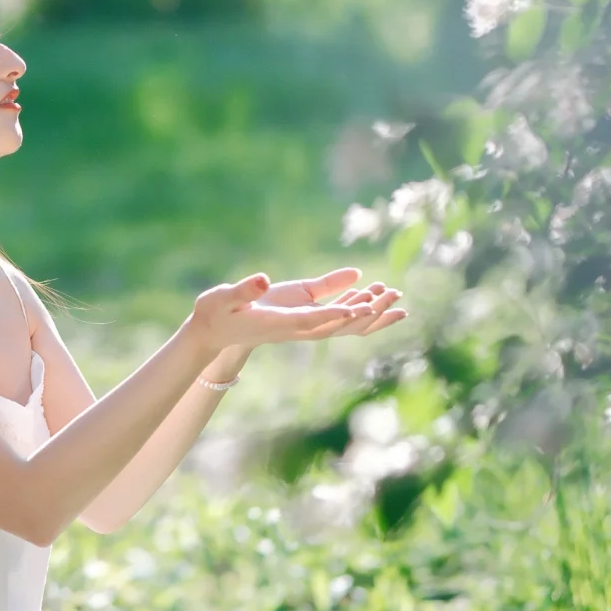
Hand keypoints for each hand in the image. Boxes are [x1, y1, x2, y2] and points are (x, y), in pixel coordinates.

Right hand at [188, 270, 393, 357]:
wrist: (215, 331)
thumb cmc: (215, 313)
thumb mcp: (223, 298)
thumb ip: (244, 289)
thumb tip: (262, 279)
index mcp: (278, 324)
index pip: (312, 321)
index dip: (336, 315)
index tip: (361, 309)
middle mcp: (295, 327)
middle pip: (338, 325)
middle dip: (367, 313)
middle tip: (395, 297)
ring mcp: (300, 323)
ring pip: (342, 321)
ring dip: (369, 309)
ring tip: (396, 295)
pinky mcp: (301, 314)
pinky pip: (333, 312)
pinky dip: (353, 302)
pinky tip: (370, 290)